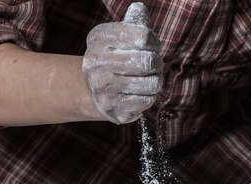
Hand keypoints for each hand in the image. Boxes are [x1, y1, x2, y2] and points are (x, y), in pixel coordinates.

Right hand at [82, 3, 162, 123]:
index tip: (149, 45)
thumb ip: (133, 23)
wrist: (93, 92)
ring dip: (155, 81)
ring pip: (152, 83)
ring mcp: (104, 87)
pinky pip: (148, 100)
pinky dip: (150, 96)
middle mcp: (96, 62)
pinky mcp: (113, 108)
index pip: (143, 35)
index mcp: (99, 38)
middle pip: (148, 61)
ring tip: (147, 79)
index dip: (153, 42)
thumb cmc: (114, 59)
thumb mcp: (119, 37)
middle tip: (152, 65)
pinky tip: (140, 93)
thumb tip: (139, 9)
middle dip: (157, 63)